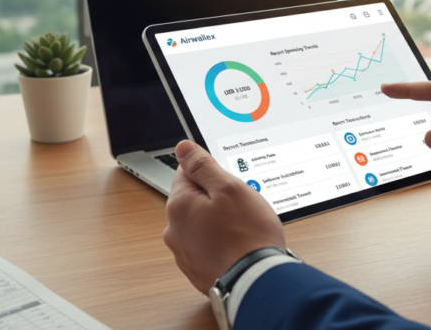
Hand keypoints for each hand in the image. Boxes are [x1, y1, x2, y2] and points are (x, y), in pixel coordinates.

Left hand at [163, 140, 285, 293]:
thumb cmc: (247, 235)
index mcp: (179, 205)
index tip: (229, 181)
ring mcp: (184, 253)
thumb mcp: (229, 187)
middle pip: (194, 199)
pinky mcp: (197, 270)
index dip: (212, 173)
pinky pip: (207, 246)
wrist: (256, 281)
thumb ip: (203, 166)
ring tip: (243, 229)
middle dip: (216, 199)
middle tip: (241, 206)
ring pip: (201, 223)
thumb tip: (183, 148)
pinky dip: (221, 243)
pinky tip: (239, 246)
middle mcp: (175, 230)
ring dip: (219, 222)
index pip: (186, 172)